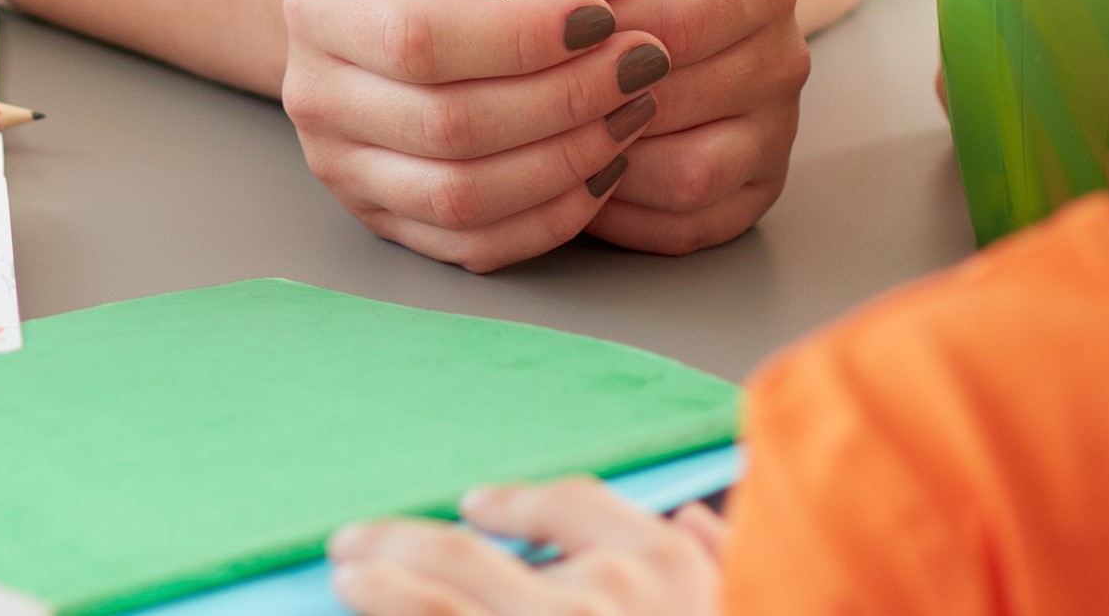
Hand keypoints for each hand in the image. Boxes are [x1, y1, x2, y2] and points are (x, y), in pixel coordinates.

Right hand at [281, 0, 683, 269]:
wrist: (390, 7)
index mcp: (319, 6)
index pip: (420, 39)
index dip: (523, 37)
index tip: (607, 15)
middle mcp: (315, 98)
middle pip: (450, 127)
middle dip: (566, 99)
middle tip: (643, 66)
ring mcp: (345, 170)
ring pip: (463, 198)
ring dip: (567, 161)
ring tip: (633, 111)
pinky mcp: (386, 221)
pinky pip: (475, 246)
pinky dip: (552, 217)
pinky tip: (603, 164)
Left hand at [329, 481, 727, 614]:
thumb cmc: (753, 611)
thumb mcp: (761, 588)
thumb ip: (722, 554)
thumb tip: (695, 521)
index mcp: (662, 570)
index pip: (571, 506)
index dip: (516, 505)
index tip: (474, 503)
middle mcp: (600, 603)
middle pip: (468, 558)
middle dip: (402, 543)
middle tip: (354, 540)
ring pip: (439, 606)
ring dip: (381, 590)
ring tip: (347, 576)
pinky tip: (371, 608)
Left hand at [522, 0, 805, 255]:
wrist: (652, 3)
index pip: (677, 26)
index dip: (593, 45)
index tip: (534, 48)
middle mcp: (785, 56)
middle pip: (679, 106)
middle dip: (591, 107)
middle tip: (527, 101)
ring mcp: (779, 131)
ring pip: (688, 178)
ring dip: (608, 167)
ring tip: (552, 139)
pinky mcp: (757, 191)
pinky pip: (686, 225)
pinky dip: (623, 213)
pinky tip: (578, 177)